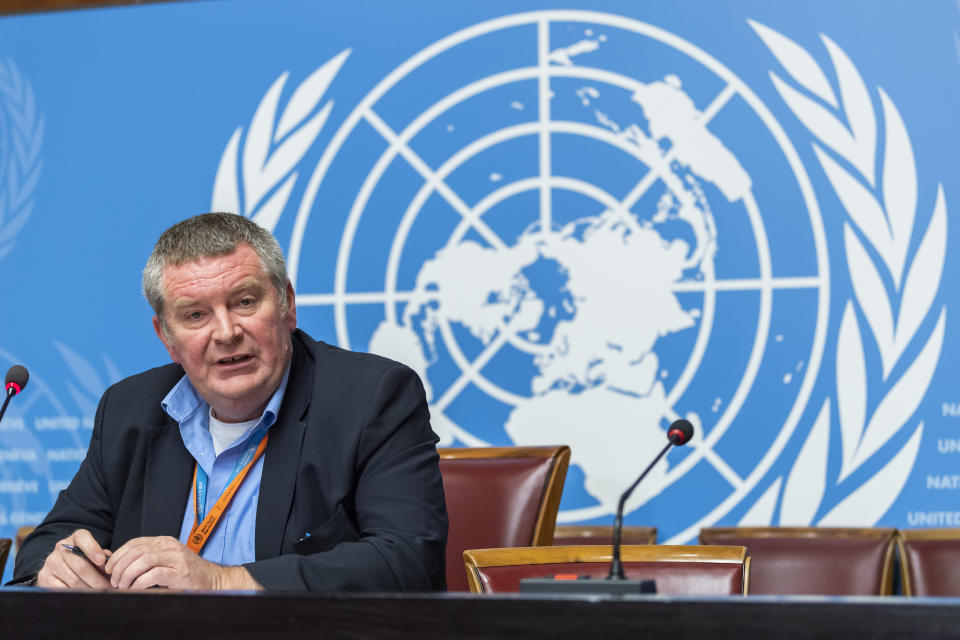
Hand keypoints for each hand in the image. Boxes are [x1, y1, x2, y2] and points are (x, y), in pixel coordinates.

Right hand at [36, 529, 110, 589]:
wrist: (60, 569)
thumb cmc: (84, 560)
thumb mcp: (94, 555)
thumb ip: (102, 556)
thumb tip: (108, 558)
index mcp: (76, 538)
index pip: (82, 538)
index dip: (93, 549)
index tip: (102, 561)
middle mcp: (61, 548)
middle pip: (81, 565)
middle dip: (97, 580)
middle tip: (107, 588)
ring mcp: (51, 562)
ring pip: (74, 580)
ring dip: (88, 589)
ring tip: (99, 594)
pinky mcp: (44, 577)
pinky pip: (62, 589)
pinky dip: (75, 595)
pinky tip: (83, 597)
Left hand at [105, 536, 261, 590]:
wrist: (213, 581)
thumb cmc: (186, 575)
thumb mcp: (165, 562)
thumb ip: (145, 559)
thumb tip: (114, 561)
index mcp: (165, 541)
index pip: (135, 542)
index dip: (119, 555)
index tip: (108, 568)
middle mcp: (171, 546)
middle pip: (137, 551)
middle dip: (120, 567)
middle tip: (114, 581)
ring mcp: (177, 558)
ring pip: (143, 561)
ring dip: (128, 575)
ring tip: (122, 587)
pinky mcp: (180, 573)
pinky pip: (153, 574)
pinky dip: (140, 583)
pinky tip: (135, 589)